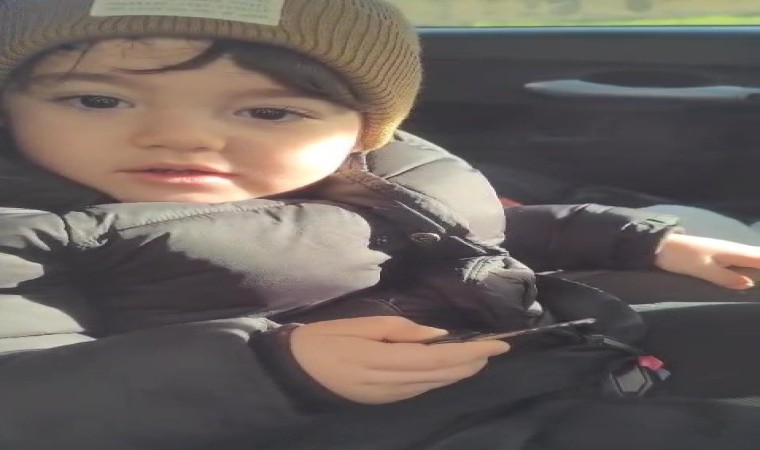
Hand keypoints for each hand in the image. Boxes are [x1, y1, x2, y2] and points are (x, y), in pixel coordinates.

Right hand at [289, 316, 508, 404]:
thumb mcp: (359, 324)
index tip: (498, 344)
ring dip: (459, 372)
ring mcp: (387, 396)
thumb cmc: (323, 339)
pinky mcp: (382, 401)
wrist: (293, 371)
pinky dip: (440, 379)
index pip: (438, 357)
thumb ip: (400, 330)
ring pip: (433, 385)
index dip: (471, 353)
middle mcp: (390, 383)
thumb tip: (438, 335)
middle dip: (471, 363)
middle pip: (441, 375)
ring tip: (481, 358)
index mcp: (382, 359)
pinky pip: (419, 389)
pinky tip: (450, 369)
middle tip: (497, 349)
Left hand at [655, 233, 759, 288]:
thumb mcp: (701, 268)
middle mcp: (733, 250)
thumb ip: (723, 277)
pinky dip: (754, 265)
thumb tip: (749, 284)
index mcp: (732, 251)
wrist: (658, 246)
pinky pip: (744, 262)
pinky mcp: (719, 258)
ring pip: (753, 259)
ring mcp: (726, 253)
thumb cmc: (680, 256)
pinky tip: (755, 274)